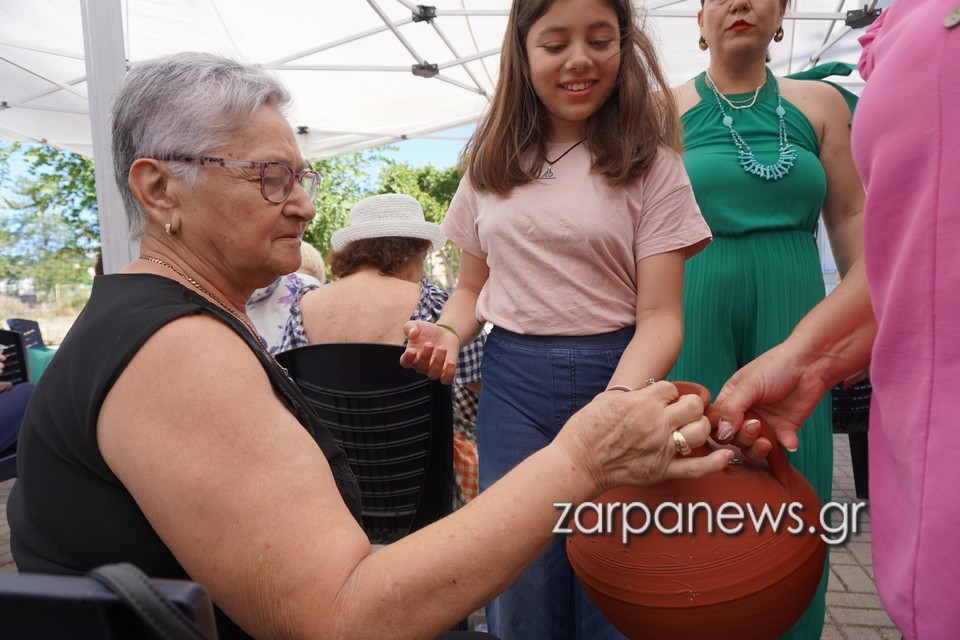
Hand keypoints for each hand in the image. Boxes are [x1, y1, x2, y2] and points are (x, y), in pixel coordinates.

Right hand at [398, 321, 459, 384]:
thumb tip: (412, 334)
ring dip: (438, 362)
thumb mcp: (416, 325)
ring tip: (442, 348)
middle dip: (425, 356)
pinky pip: (446, 380)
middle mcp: (421, 365)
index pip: (405, 362)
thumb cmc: (427, 331)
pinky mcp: (446, 371)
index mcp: (411, 356)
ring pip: (433, 374)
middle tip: (430, 343)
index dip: (407, 359)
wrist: (444, 333)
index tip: (412, 351)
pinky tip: (450, 362)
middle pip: (420, 368)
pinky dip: (448, 374)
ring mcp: (434, 369)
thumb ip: (410, 327)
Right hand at [554, 382, 733, 492]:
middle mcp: (656, 424)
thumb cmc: (585, 431)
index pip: (670, 389)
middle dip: (690, 405)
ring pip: (700, 431)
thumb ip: (632, 395)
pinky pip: (696, 468)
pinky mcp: (662, 471)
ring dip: (700, 426)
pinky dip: (715, 463)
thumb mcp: (607, 400)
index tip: (662, 400)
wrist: (577, 463)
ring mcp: (661, 448)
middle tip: (683, 412)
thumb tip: (646, 390)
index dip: (669, 393)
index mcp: (642, 403)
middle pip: (692, 406)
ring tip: (693, 428)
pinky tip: (727, 455)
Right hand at [711, 342, 829, 452]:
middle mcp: (745, 414)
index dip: (719, 431)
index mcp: (730, 400)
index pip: (715, 424)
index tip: (728, 431)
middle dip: (742, 438)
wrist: (810, 364)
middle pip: (733, 439)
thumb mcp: (749, 384)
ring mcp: (765, 423)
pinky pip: (781, 445)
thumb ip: (732, 408)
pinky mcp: (784, 429)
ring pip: (753, 448)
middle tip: (754, 426)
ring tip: (767, 440)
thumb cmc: (776, 366)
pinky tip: (790, 441)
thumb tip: (722, 433)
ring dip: (757, 448)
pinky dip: (785, 445)